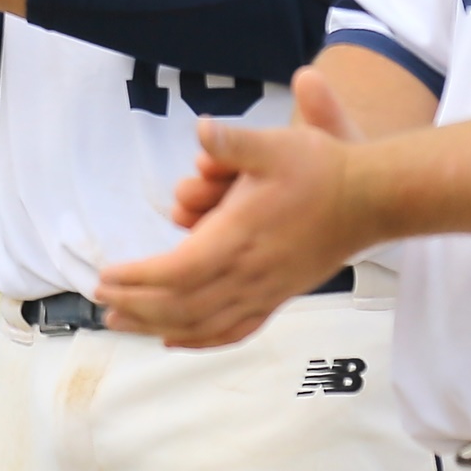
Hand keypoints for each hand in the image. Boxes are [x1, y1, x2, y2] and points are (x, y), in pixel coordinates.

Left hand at [98, 68, 375, 347]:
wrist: (371, 199)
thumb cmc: (321, 168)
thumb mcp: (276, 144)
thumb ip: (234, 143)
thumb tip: (202, 129)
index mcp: (242, 236)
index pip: (178, 270)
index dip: (138, 279)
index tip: (105, 277)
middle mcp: (252, 272)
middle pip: (182, 304)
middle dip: (136, 306)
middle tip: (99, 301)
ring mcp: (267, 290)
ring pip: (204, 323)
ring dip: (157, 327)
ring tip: (121, 324)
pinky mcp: (279, 297)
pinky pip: (235, 330)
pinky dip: (201, 340)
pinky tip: (175, 342)